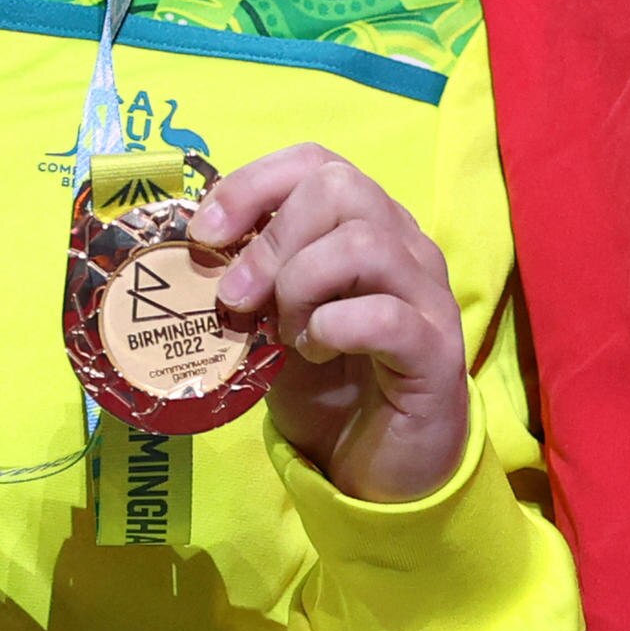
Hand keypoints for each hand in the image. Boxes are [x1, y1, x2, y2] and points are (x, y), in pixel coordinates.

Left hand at [193, 145, 473, 503]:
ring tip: (285, 331)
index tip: (206, 234)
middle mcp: (406, 246)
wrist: (381, 468)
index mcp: (367, 226)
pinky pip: (385, 314)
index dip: (252, 185)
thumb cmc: (329, 386)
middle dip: (270, 239)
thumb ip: (247, 280)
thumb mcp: (273, 322)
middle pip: (340, 187)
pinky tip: (315, 352)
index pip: (316, 162)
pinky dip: (333, 328)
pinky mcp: (437, 351)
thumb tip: (192, 249)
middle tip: (237, 298)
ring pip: (363, 243)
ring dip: (301, 284)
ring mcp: (428, 296)